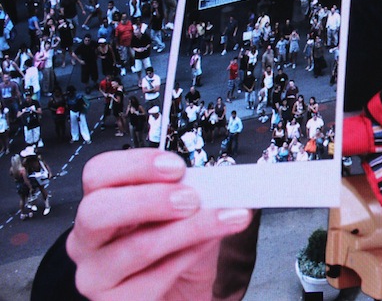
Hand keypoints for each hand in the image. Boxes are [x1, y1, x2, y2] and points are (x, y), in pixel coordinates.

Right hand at [66, 149, 252, 299]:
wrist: (181, 296)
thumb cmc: (178, 254)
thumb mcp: (187, 216)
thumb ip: (193, 195)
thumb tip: (216, 182)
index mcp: (103, 204)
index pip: (100, 173)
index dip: (137, 165)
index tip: (177, 167)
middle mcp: (89, 239)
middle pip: (98, 209)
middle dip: (151, 199)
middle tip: (192, 199)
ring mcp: (96, 275)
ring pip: (136, 247)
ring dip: (188, 229)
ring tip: (221, 220)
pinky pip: (152, 280)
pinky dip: (188, 258)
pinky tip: (205, 249)